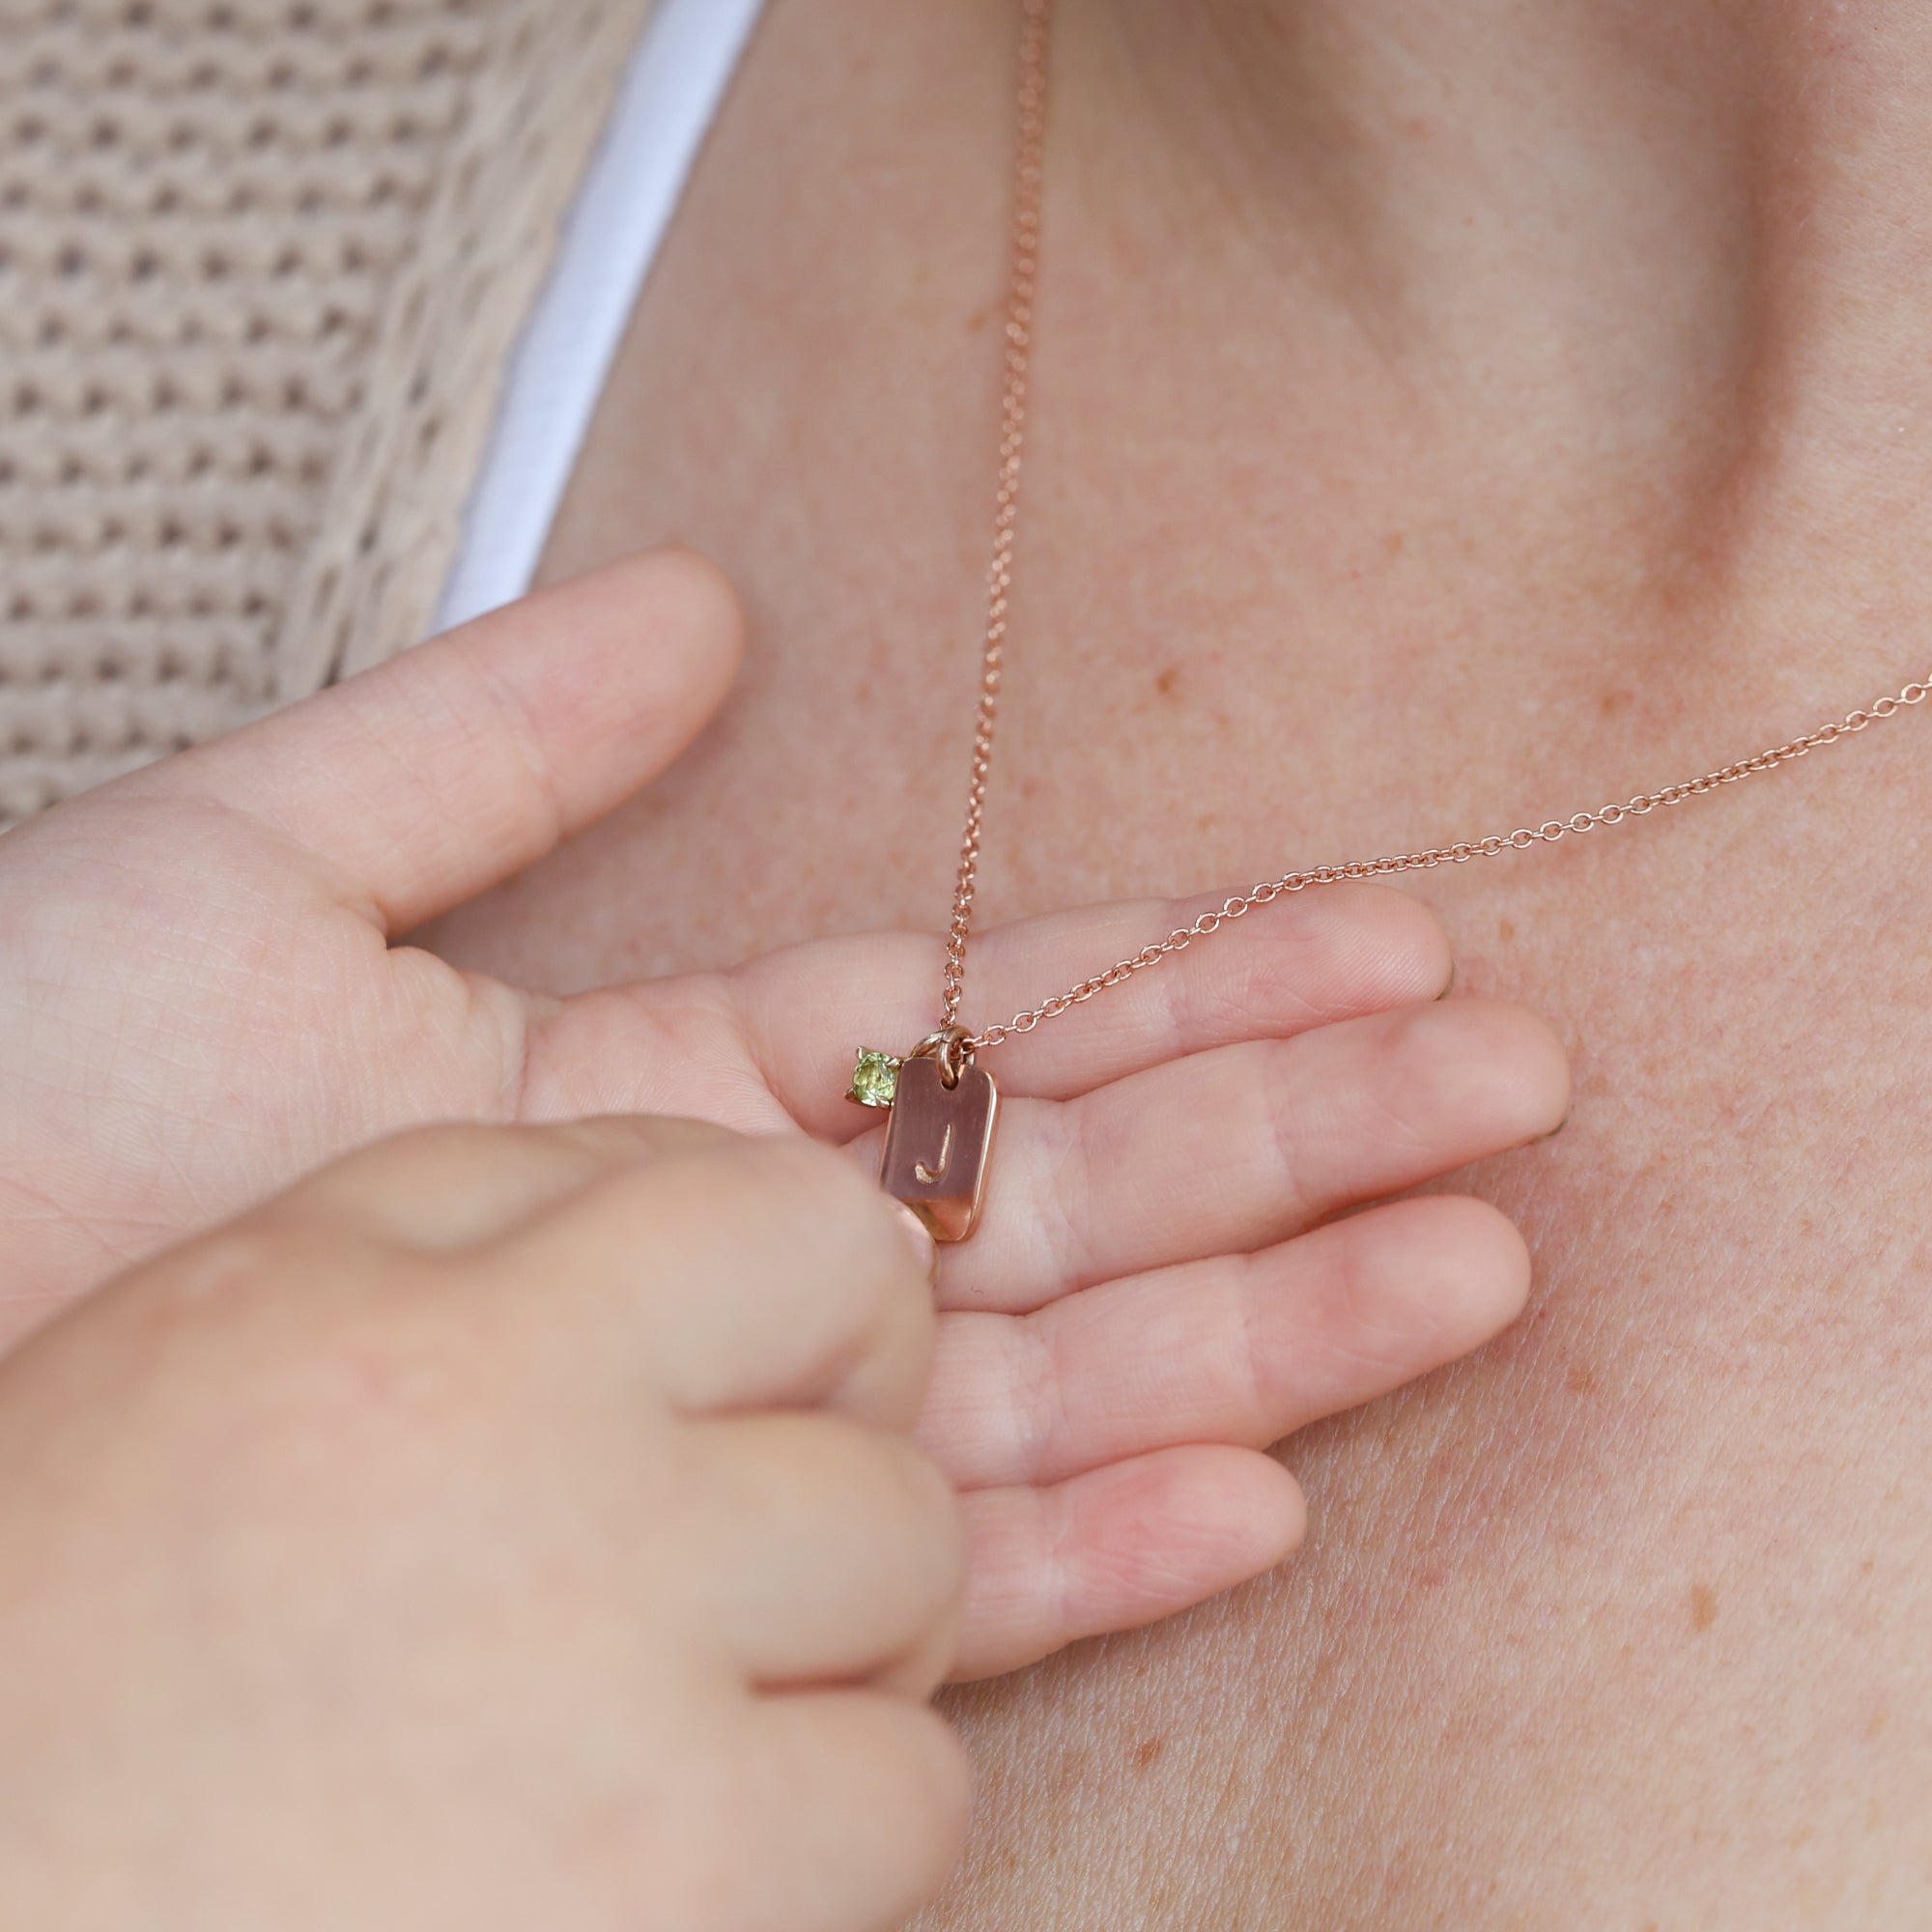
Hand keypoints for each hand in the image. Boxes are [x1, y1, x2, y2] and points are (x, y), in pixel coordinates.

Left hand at [0, 551, 1569, 1677]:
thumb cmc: (15, 1112)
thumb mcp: (250, 869)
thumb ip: (498, 742)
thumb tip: (718, 603)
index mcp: (669, 1093)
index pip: (990, 1024)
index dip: (1188, 975)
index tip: (1376, 929)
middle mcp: (736, 1264)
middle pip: (1075, 1189)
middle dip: (1303, 1127)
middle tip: (1513, 1075)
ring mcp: (731, 1435)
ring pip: (1056, 1375)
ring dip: (1273, 1318)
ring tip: (1478, 1251)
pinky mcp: (691, 1607)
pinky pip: (933, 1577)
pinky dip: (1102, 1535)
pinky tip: (1264, 1481)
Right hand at [0, 1118, 966, 1931]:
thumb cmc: (73, 1634)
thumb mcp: (227, 1329)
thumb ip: (470, 1202)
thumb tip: (697, 1177)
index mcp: (433, 1329)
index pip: (788, 1214)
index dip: (822, 1276)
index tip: (784, 1350)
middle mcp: (554, 1484)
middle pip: (890, 1371)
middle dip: (845, 1429)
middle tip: (743, 1524)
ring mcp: (633, 1695)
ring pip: (925, 1567)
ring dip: (850, 1624)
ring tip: (709, 1689)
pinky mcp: (689, 1890)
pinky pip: (916, 1797)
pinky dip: (842, 1816)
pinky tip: (706, 1837)